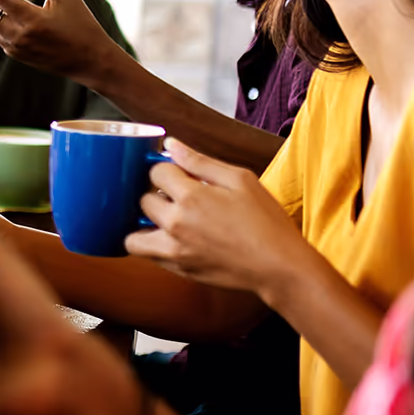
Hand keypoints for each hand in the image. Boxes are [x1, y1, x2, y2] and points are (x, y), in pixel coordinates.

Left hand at [123, 138, 313, 301]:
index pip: (156, 172)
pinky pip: (148, 255)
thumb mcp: (241, 180)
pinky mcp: (178, 269)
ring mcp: (174, 250)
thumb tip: (171, 145)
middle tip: (178, 197)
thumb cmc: (266, 222)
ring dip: (144, 225)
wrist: (280, 267)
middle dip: (157, 194)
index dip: (168, 169)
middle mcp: (176, 224)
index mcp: (191, 197)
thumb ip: (201, 162)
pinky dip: (152, 245)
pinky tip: (174, 238)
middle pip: (142, 200)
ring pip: (133, 235)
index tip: (181, 175)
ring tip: (167, 220)